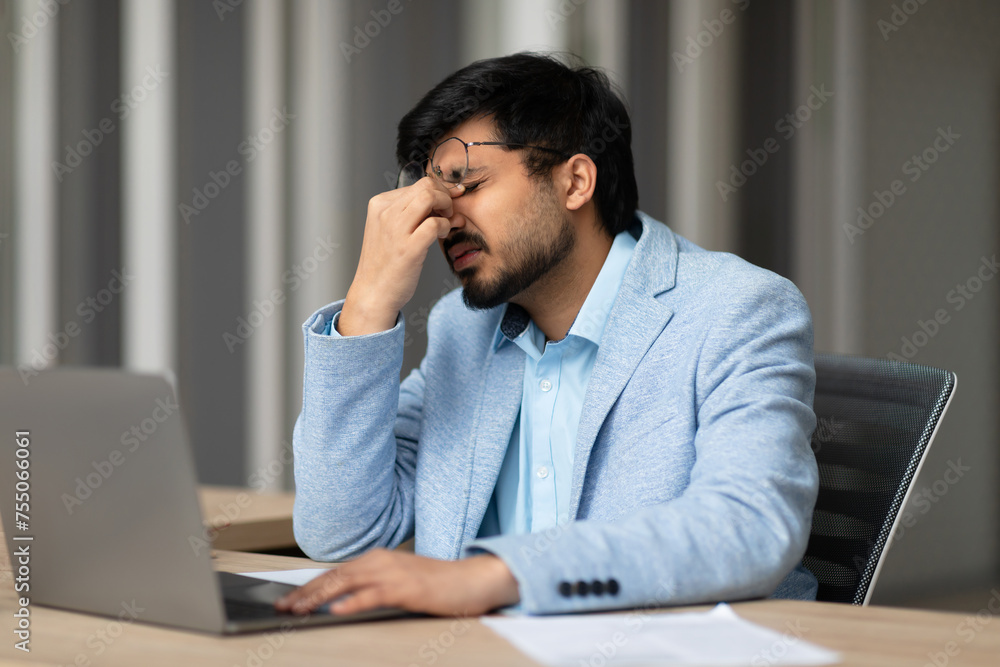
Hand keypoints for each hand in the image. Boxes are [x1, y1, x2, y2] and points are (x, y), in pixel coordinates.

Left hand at [274, 549, 518, 616]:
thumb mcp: (400, 582)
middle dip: (304, 593)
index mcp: (378, 559)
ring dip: (318, 598)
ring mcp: (394, 573)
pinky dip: (351, 603)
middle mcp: (381, 561)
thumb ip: (374, 586)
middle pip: (333, 576)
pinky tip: (335, 611)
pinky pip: (373, 595)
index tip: (287, 601)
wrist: (474, 579)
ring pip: (346, 584)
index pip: (334, 573)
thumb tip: (343, 601)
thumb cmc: (439, 585)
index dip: (308, 587)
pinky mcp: (407, 588)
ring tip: (298, 611)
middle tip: (282, 608)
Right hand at [338, 179, 464, 335]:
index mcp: (380, 204)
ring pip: (430, 197)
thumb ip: (413, 213)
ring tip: (446, 222)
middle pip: (426, 185)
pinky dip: (445, 226)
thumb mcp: (391, 230)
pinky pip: (435, 223)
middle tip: (449, 212)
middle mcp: (385, 213)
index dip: (438, 191)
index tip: (448, 202)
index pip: (417, 184)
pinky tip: (441, 236)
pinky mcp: (407, 248)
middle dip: (445, 195)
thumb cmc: (386, 263)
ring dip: (446, 207)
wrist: (373, 293)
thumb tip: (445, 199)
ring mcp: (395, 229)